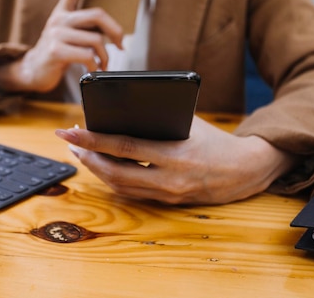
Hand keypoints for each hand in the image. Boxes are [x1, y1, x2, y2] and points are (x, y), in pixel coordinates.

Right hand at [0, 0, 123, 92]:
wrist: (34, 72)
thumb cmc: (58, 52)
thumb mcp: (69, 33)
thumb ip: (85, 25)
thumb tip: (114, 29)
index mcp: (62, 11)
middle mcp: (58, 19)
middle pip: (97, 15)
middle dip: (115, 31)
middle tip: (120, 44)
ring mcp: (55, 34)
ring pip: (95, 39)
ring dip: (105, 55)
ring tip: (104, 63)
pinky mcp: (55, 51)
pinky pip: (87, 56)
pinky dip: (96, 66)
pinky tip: (94, 70)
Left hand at [55, 116, 298, 204]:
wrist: (245, 170)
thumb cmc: (216, 140)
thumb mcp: (189, 122)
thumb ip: (158, 119)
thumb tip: (121, 111)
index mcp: (175, 154)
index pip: (123, 146)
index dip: (92, 140)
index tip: (69, 132)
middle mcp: (169, 178)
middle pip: (114, 172)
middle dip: (86, 157)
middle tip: (68, 142)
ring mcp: (167, 194)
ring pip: (119, 186)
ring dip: (96, 170)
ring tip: (81, 153)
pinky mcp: (168, 201)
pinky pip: (132, 193)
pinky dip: (113, 180)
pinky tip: (102, 167)